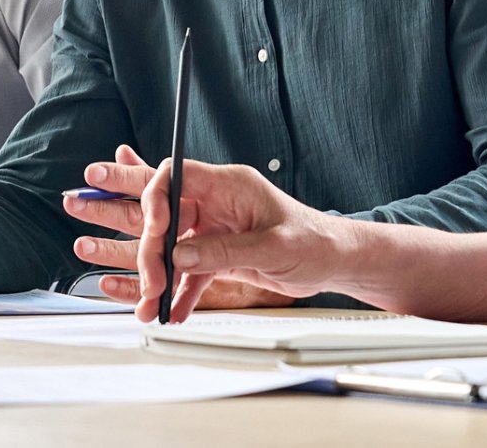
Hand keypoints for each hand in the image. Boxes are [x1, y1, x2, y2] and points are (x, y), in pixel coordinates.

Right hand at [131, 160, 348, 322]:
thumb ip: (225, 251)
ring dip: (160, 276)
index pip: (176, 176)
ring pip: (173, 248)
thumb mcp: (273, 247)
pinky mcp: (218, 254)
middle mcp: (217, 204)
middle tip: (152, 282)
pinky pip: (190, 271)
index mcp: (230, 186)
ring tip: (151, 305)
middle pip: (166, 217)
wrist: (334, 262)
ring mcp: (215, 229)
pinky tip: (174, 311)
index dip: (157, 199)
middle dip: (153, 249)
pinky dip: (180, 292)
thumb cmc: (315, 241)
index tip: (155, 230)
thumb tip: (181, 255)